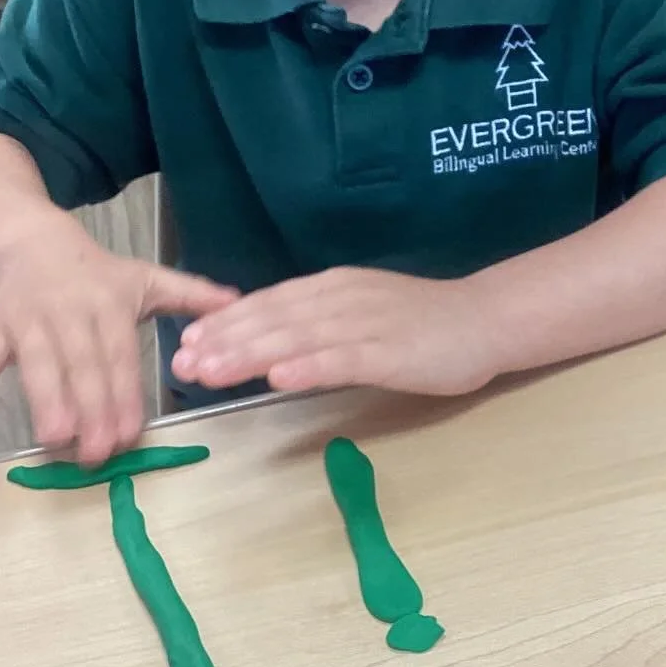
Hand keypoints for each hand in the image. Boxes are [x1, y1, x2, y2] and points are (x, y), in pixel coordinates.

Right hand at [0, 234, 237, 464]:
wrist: (32, 241)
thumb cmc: (97, 272)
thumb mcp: (147, 277)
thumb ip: (191, 294)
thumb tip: (238, 301)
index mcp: (112, 304)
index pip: (121, 356)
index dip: (125, 395)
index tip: (129, 433)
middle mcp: (72, 311)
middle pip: (83, 365)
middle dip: (92, 408)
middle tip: (97, 453)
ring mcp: (30, 318)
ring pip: (38, 362)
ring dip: (45, 400)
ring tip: (55, 438)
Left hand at [172, 267, 498, 396]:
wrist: (484, 320)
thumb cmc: (422, 323)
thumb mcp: (361, 312)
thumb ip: (318, 324)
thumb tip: (267, 344)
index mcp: (334, 288)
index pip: (270, 303)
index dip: (227, 322)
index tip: (187, 342)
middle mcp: (343, 299)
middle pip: (275, 319)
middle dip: (225, 341)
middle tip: (182, 364)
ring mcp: (367, 324)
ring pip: (299, 338)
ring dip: (251, 354)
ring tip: (211, 371)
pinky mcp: (392, 351)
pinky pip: (343, 359)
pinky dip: (309, 367)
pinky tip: (279, 378)